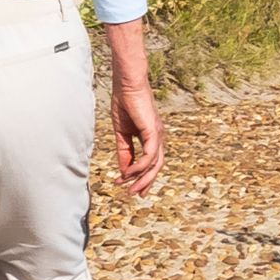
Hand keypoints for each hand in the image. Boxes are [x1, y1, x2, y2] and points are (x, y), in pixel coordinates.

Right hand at [98, 20, 163, 199]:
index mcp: (151, 136)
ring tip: (129, 188)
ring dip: (142, 178)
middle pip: (157, 165)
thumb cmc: (125, 103)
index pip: (150, 161)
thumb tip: (123, 171)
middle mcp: (157, 136)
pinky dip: (140, 166)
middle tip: (135, 194)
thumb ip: (124, 151)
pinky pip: (150, 154)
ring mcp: (157, 133)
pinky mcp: (153, 130)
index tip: (127, 187)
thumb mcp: (122, 133)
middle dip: (146, 182)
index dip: (140, 176)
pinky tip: (129, 173)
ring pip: (155, 163)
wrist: (127, 84)